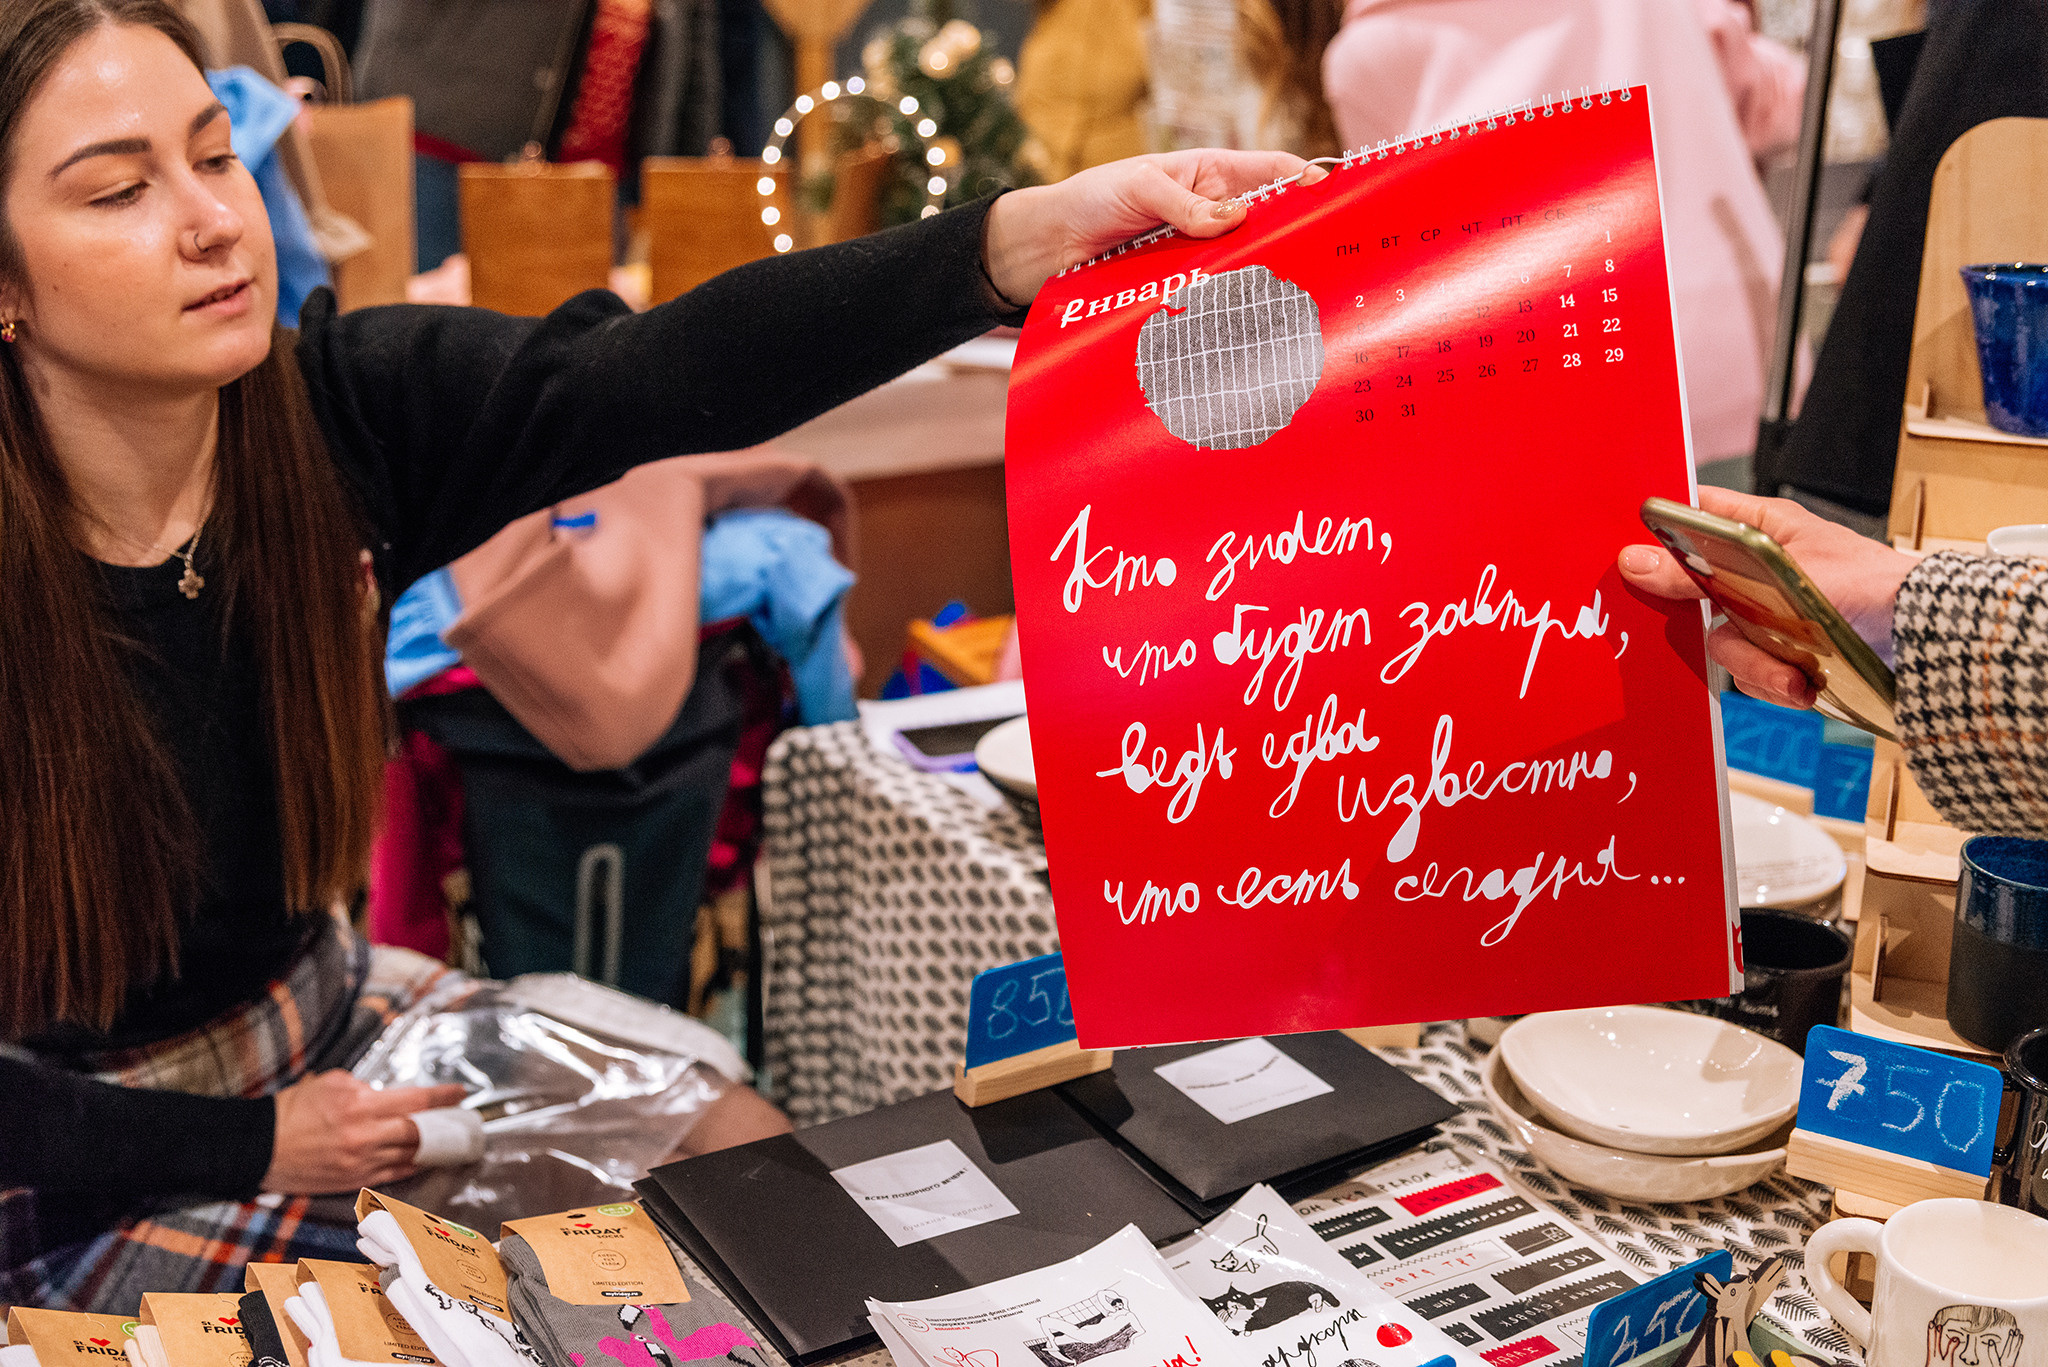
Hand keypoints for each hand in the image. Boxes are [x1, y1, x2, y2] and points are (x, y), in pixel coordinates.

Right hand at [261, 1071, 466, 1194]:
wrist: (258, 1148)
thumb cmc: (292, 1110)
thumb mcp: (330, 1083)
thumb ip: (364, 1088)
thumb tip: (386, 1095)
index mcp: (360, 1106)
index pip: (415, 1101)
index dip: (443, 1098)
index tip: (461, 1093)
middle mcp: (365, 1137)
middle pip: (418, 1133)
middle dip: (442, 1126)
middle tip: (458, 1119)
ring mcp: (360, 1163)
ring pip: (409, 1157)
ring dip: (430, 1149)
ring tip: (445, 1140)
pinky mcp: (353, 1182)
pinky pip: (392, 1175)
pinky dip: (410, 1166)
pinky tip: (420, 1159)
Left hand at [981, 150, 1320, 305]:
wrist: (1046, 245)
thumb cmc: (1091, 199)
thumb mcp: (1139, 187)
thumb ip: (1184, 204)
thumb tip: (1235, 218)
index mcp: (1209, 174)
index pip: (1270, 172)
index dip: (1305, 181)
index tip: (1331, 197)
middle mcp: (1212, 213)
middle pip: (1267, 226)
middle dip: (1293, 240)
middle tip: (1322, 261)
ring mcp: (1199, 252)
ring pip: (1244, 266)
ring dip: (1262, 282)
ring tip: (1292, 299)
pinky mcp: (1182, 285)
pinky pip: (1214, 296)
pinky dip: (1229, 309)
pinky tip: (1246, 324)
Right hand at [1616, 487, 1916, 708]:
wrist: (1924, 643)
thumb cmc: (1867, 586)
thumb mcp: (1770, 576)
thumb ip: (1696, 571)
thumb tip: (1634, 560)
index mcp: (1758, 526)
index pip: (1691, 514)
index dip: (1660, 532)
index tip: (1635, 556)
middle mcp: (1758, 569)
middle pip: (1695, 592)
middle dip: (1716, 625)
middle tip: (1738, 629)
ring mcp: (1770, 614)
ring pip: (1723, 643)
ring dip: (1757, 665)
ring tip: (1795, 674)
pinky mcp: (1784, 653)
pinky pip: (1752, 672)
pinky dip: (1776, 683)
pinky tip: (1805, 683)